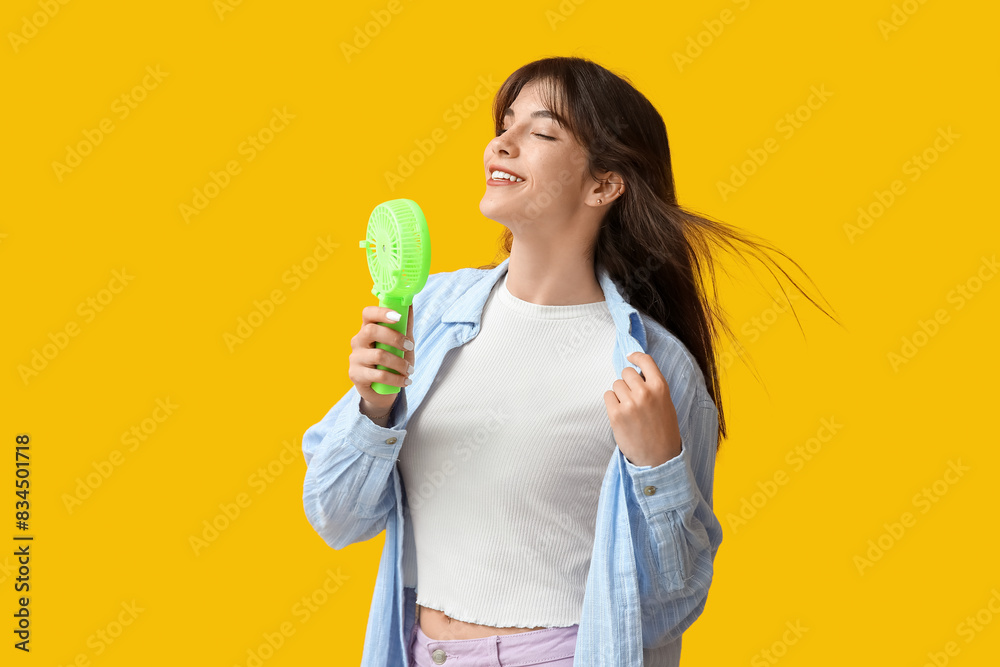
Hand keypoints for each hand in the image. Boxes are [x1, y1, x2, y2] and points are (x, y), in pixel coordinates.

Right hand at [348, 304, 414, 416]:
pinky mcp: (355, 375)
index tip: (398, 317)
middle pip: (371, 331)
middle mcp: (357, 341)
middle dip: (395, 338)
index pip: (368, 313)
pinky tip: (405, 381)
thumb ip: (405, 325)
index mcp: (367, 328)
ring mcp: (354, 358)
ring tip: (410, 370)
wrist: (382, 389)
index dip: (382, 312)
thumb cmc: (392, 362)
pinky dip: (396, 379)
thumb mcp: (401, 343)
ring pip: (378, 355)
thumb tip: (410, 302)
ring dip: (399, 363)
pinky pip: (378, 375)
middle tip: (409, 347)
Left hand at [603, 351, 681, 467]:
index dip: (636, 356)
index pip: (645, 361)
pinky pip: (608, 396)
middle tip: (632, 397)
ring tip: (629, 410)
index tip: (630, 357)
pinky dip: (612, 403)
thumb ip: (653, 387)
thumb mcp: (666, 404)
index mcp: (660, 388)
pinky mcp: (615, 414)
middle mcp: (645, 393)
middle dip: (627, 382)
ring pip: (616, 385)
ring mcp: (629, 403)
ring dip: (619, 394)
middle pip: (626, 372)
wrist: (658, 458)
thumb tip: (635, 375)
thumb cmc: (663, 431)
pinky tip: (621, 414)